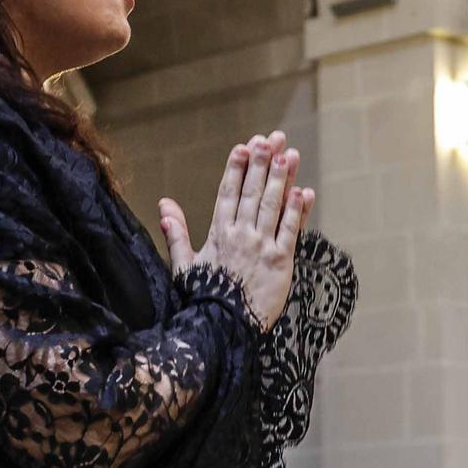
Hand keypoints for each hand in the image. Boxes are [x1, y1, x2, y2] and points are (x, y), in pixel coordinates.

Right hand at [159, 131, 313, 331]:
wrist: (223, 329)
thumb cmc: (203, 299)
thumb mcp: (184, 265)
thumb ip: (176, 233)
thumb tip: (164, 204)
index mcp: (219, 234)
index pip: (228, 193)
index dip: (236, 168)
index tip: (243, 145)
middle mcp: (241, 235)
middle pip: (252, 192)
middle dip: (261, 163)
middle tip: (270, 138)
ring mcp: (262, 246)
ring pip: (272, 205)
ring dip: (281, 178)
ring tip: (288, 154)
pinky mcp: (281, 262)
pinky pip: (291, 230)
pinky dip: (297, 210)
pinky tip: (303, 191)